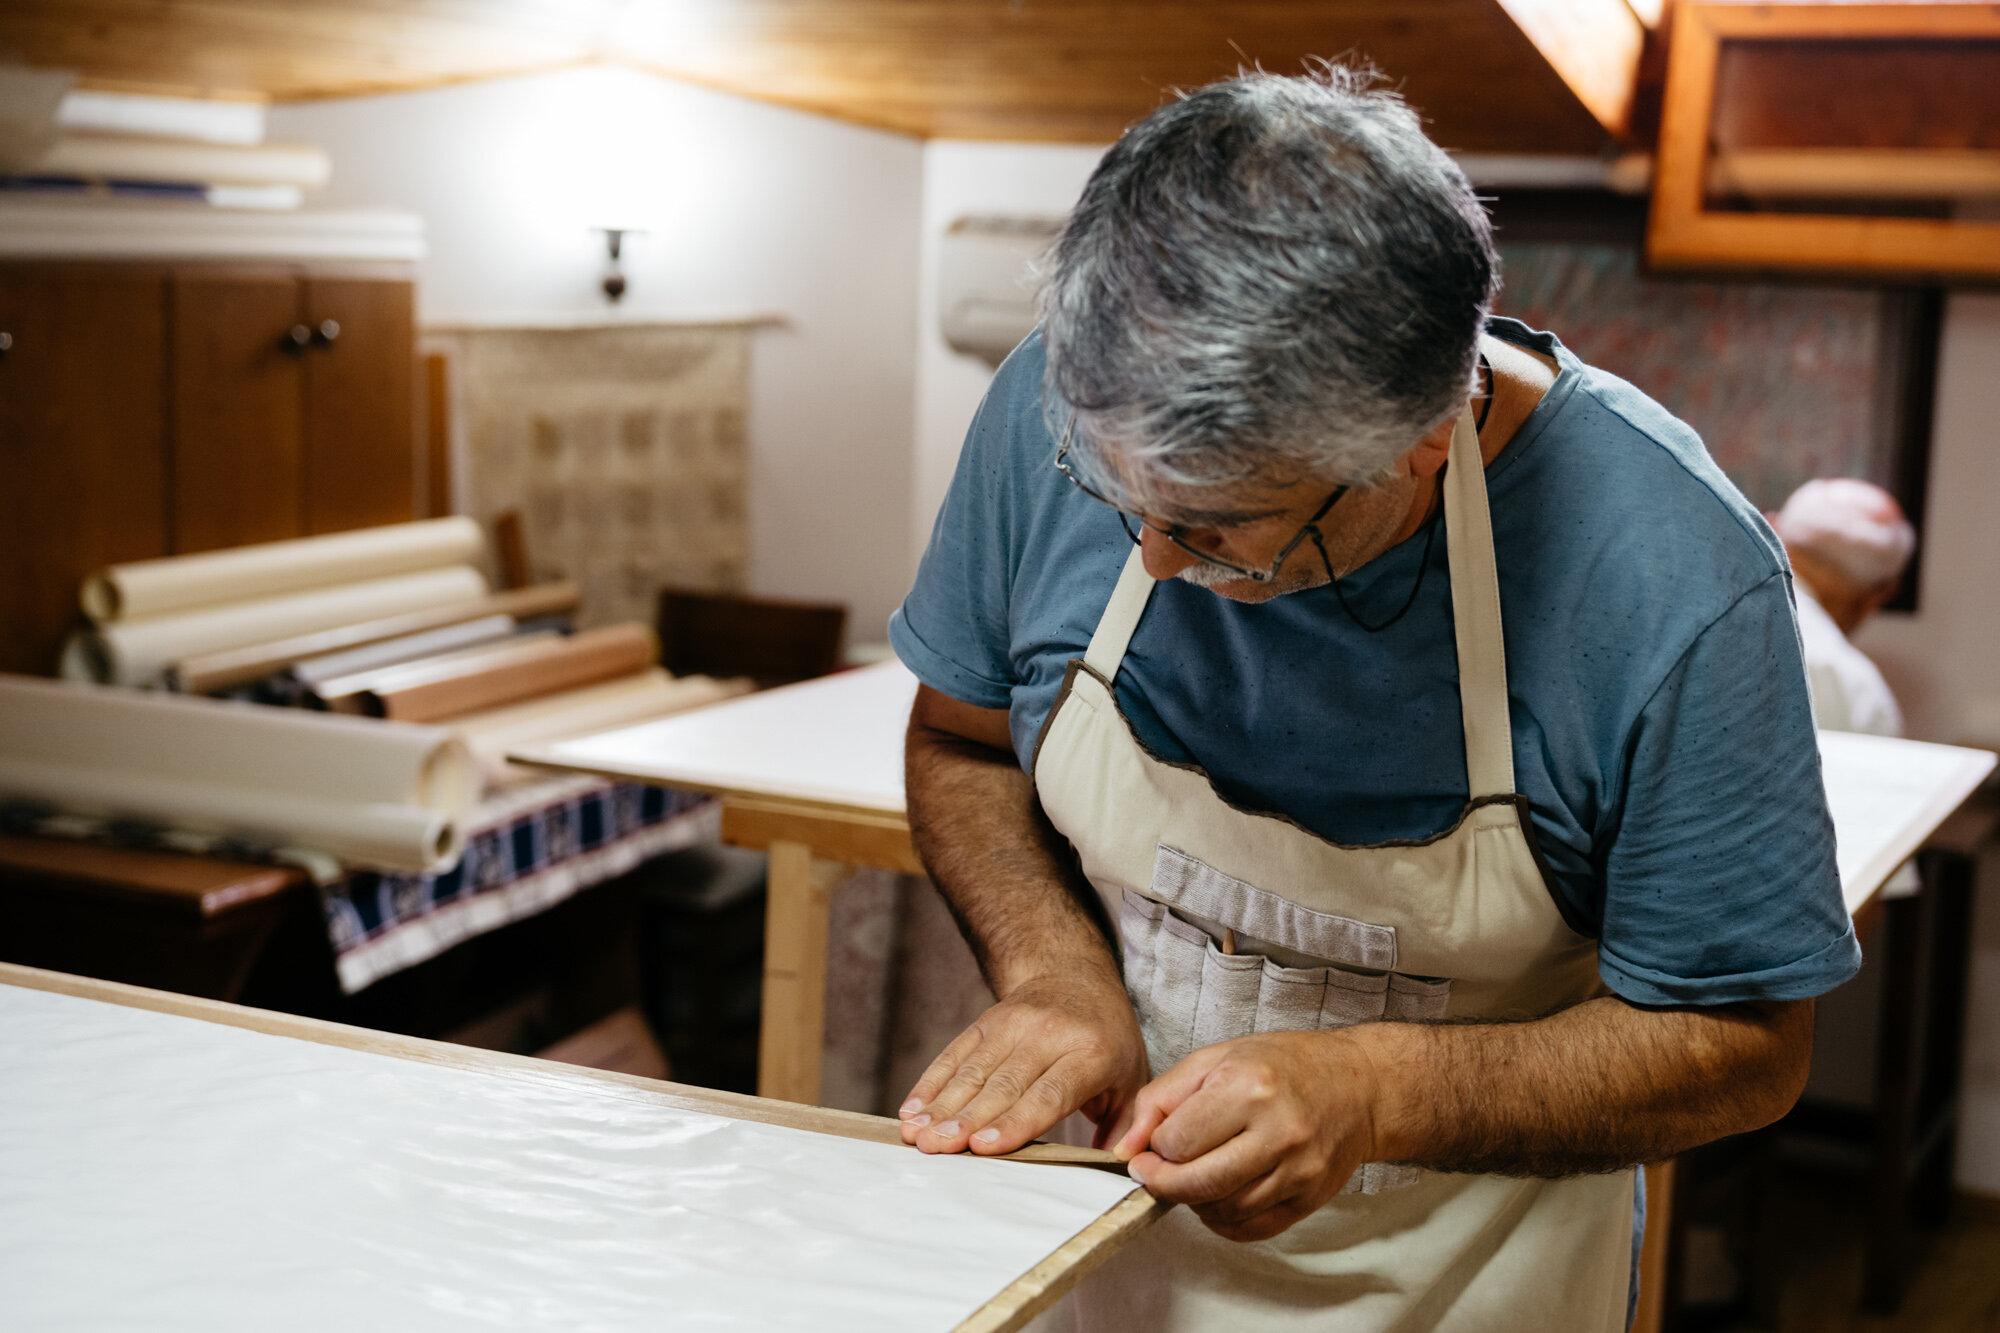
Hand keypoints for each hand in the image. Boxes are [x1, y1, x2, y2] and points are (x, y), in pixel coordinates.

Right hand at [898, 968, 1147, 1155]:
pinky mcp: (987, 1020)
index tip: (984, 1147)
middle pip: (1003, 1084)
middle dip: (967, 1120)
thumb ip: (1126, 1126)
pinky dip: (931, 1083)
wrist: (1075, 973)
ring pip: (973, 1070)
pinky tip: (912, 1110)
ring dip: (942, 1106)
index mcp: (1091, 1052)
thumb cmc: (1108, 1039)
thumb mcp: (1132, 1077)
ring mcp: (1013, 1023)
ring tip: (918, 1135)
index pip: (1049, 1093)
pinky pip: (955, 1053)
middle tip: (938, 1149)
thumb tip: (1120, 1169)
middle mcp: (1048, 1034)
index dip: (1014, 1120)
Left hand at [1110, 1030, 1383, 1241]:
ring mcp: (1298, 1170)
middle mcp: (1277, 1131)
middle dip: (1163, 1183)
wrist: (1358, 1087)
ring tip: (1194, 1175)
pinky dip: (1223, 1220)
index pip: (1176, 1141)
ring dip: (1194, 1201)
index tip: (1151, 1146)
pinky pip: (1251, 1229)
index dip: (1153, 1148)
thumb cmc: (1284, 1065)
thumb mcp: (1216, 1059)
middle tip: (1154, 1172)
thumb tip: (1125, 1148)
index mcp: (1249, 1087)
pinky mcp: (1310, 1198)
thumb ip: (1162, 1099)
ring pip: (1222, 1211)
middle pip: (1196, 1183)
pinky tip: (1220, 1194)